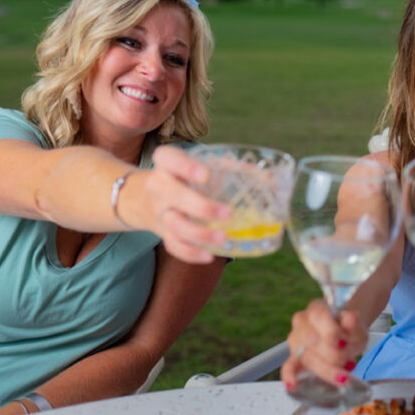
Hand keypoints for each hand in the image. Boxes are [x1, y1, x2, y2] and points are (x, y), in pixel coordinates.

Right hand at [137, 145, 231, 263]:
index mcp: (168, 164)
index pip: (167, 158)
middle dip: (200, 206)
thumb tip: (269, 177)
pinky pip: (173, 245)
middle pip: (173, 195)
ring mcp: (160, 212)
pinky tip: (210, 255)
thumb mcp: (201, 165)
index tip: (206, 175)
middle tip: (228, 213)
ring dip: (199, 233)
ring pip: (174, 224)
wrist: (146, 198)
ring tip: (223, 238)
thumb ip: (232, 169)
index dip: (185, 167)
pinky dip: (191, 252)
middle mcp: (159, 187)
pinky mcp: (163, 233)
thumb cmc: (186, 178)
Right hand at [280, 299, 367, 389]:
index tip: (343, 343)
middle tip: (346, 360)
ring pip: (306, 357)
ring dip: (326, 369)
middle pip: (311, 340)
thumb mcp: (356, 324)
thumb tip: (350, 319)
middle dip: (332, 354)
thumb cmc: (347, 329)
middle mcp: (301, 322)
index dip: (330, 332)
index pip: (318, 316)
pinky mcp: (294, 359)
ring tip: (342, 375)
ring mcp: (295, 341)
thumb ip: (353, 323)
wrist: (344, 335)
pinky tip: (294, 385)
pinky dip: (290, 377)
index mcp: (316, 308)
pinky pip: (288, 368)